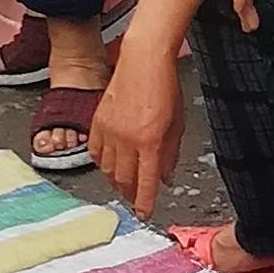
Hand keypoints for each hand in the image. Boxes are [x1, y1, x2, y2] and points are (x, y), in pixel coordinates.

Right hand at [88, 47, 185, 220]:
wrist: (143, 59)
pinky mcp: (98, 121)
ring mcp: (109, 131)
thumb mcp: (177, 123)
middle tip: (137, 198)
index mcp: (149, 141)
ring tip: (125, 184)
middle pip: (124, 180)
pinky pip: (95, 152)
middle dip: (131, 193)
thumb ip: (170, 154)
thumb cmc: (165, 86)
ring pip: (108, 169)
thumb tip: (165, 178)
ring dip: (117, 181)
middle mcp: (127, 140)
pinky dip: (102, 163)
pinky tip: (110, 164)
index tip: (144, 213)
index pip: (145, 183)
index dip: (144, 203)